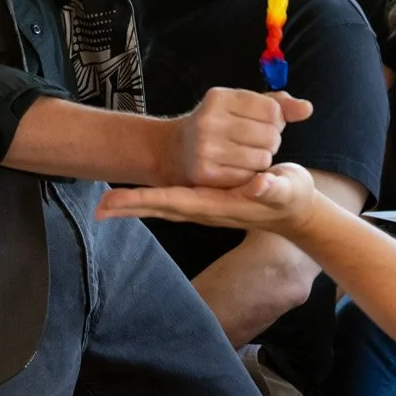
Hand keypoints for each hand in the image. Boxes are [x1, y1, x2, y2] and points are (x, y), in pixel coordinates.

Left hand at [97, 161, 319, 236]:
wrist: (297, 210)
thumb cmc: (292, 198)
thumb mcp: (287, 189)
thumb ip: (273, 188)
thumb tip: (259, 185)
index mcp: (219, 205)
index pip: (175, 202)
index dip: (146, 200)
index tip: (118, 203)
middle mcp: (207, 209)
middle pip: (162, 207)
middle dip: (130, 207)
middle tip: (98, 208)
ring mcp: (206, 207)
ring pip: (165, 206)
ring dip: (136, 204)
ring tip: (106, 205)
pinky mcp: (208, 201)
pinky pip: (173, 201)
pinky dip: (152, 199)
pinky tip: (136, 197)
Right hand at [167, 88, 312, 187]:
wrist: (175, 151)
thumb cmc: (219, 125)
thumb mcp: (243, 106)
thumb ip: (279, 105)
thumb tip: (307, 109)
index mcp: (220, 97)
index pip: (273, 110)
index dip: (277, 120)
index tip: (264, 124)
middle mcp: (210, 119)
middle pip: (271, 135)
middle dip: (271, 141)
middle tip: (254, 142)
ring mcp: (205, 147)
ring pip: (263, 158)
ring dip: (262, 160)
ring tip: (246, 155)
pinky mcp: (205, 172)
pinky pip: (248, 177)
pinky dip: (250, 175)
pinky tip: (237, 168)